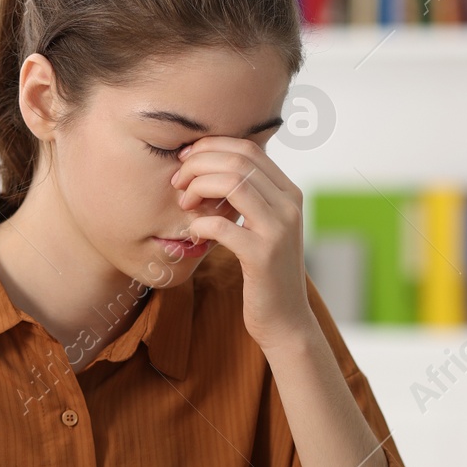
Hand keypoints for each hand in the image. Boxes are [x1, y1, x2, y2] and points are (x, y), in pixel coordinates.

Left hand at [170, 136, 315, 349]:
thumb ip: (249, 198)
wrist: (285, 319)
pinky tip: (193, 234)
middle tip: (178, 182)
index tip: (186, 160)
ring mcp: (279, 229)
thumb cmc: (265, 272)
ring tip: (184, 204)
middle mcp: (289, 204)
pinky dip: (199, 224)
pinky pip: (221, 225)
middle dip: (198, 164)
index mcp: (289, 192)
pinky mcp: (262, 256)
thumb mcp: (263, 228)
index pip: (248, 148)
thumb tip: (210, 168)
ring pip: (231, 183)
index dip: (210, 147)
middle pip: (237, 160)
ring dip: (198, 188)